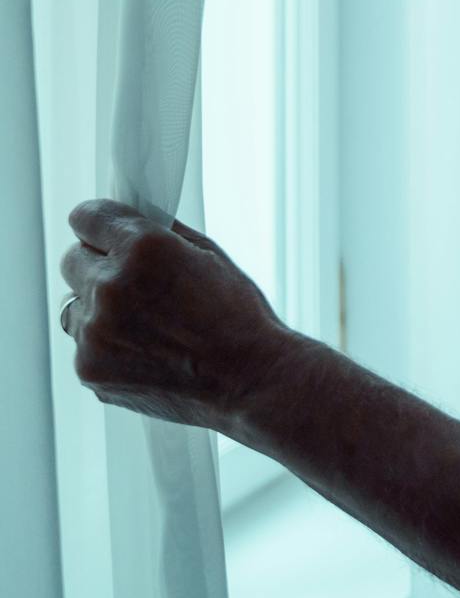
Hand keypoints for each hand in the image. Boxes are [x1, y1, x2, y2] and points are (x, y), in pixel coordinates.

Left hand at [60, 198, 296, 433]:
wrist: (249, 380)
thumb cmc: (238, 319)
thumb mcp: (211, 257)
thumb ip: (163, 236)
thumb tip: (134, 223)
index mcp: (144, 249)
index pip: (87, 217)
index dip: (99, 223)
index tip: (102, 231)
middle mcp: (111, 286)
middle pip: (72, 260)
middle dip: (98, 265)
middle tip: (133, 282)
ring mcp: (94, 331)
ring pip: (75, 306)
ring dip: (98, 308)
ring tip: (144, 323)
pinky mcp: (88, 367)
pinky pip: (83, 344)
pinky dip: (106, 345)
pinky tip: (145, 350)